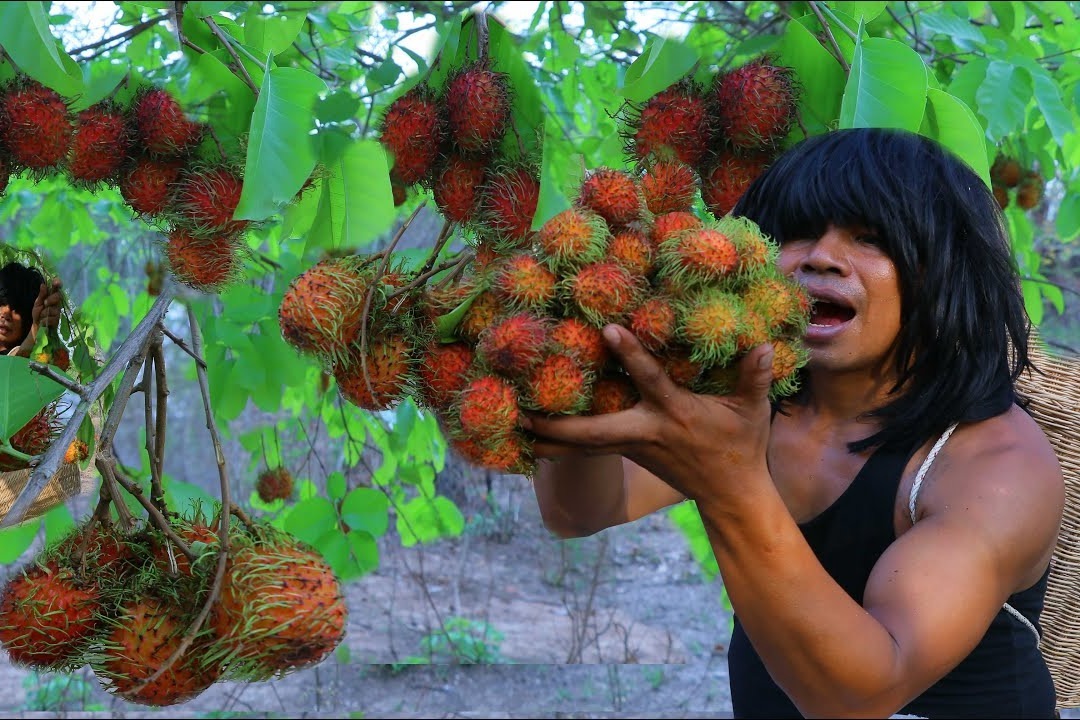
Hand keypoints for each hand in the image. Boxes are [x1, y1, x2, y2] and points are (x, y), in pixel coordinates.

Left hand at [31, 278, 62, 329]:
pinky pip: (52, 318)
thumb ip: (41, 295)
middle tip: (45, 303)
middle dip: (51, 299)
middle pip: (58, 297)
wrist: (37, 327)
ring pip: (54, 309)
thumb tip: (43, 284)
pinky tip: (43, 322)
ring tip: (41, 317)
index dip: (57, 284)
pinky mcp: (58, 321)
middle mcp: (57, 304)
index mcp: (52, 298)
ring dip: (44, 313)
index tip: (56, 282)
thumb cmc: (37, 314)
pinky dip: (45, 320)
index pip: (57, 289)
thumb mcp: (37, 303)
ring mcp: (58, 312)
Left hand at [521, 324, 775, 504]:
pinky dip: (559, 444)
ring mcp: (632, 447)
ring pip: (581, 445)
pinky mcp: (627, 453)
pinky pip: (586, 449)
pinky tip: (529, 437)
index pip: (649, 380)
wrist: (729, 495)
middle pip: (593, 432)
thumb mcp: (753, 410)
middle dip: (558, 424)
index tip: (608, 329)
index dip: (630, 355)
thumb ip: (755, 377)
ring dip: (547, 436)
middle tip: (521, 412)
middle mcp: (645, 432)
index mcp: (674, 415)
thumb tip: (764, 343)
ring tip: (510, 424)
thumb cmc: (741, 446)